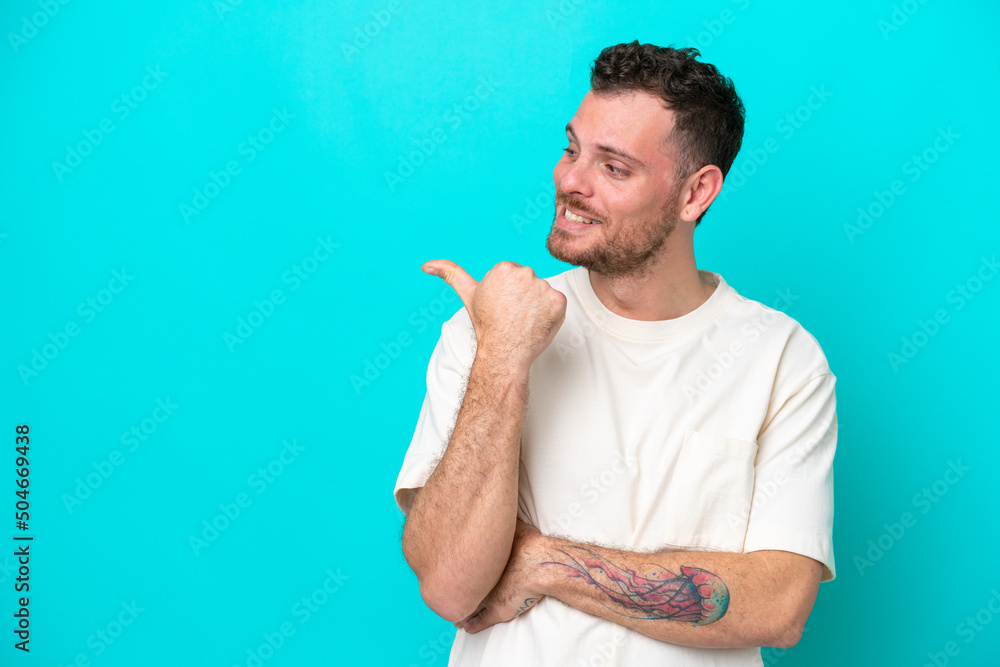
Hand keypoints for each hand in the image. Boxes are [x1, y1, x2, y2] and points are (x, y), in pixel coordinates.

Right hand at [422, 260, 566, 372]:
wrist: (503, 352)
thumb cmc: (486, 325)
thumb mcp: (468, 295)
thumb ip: (450, 274)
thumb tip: (427, 265)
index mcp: (504, 268)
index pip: (512, 274)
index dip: (506, 292)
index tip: (501, 305)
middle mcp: (525, 273)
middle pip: (527, 280)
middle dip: (522, 295)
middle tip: (512, 314)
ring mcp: (544, 288)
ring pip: (542, 291)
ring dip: (536, 304)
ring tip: (524, 320)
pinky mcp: (559, 301)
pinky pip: (557, 302)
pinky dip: (550, 313)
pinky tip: (537, 322)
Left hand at [457, 520, 544, 633]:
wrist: (538, 565)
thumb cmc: (529, 544)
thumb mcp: (514, 526)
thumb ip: (506, 523)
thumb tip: (504, 510)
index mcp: (482, 560)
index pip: (463, 566)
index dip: (457, 570)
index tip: (449, 570)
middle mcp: (480, 579)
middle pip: (461, 586)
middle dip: (454, 591)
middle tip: (445, 592)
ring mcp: (487, 596)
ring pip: (467, 606)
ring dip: (461, 610)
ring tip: (454, 615)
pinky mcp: (496, 611)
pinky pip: (480, 621)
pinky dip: (473, 625)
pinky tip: (466, 628)